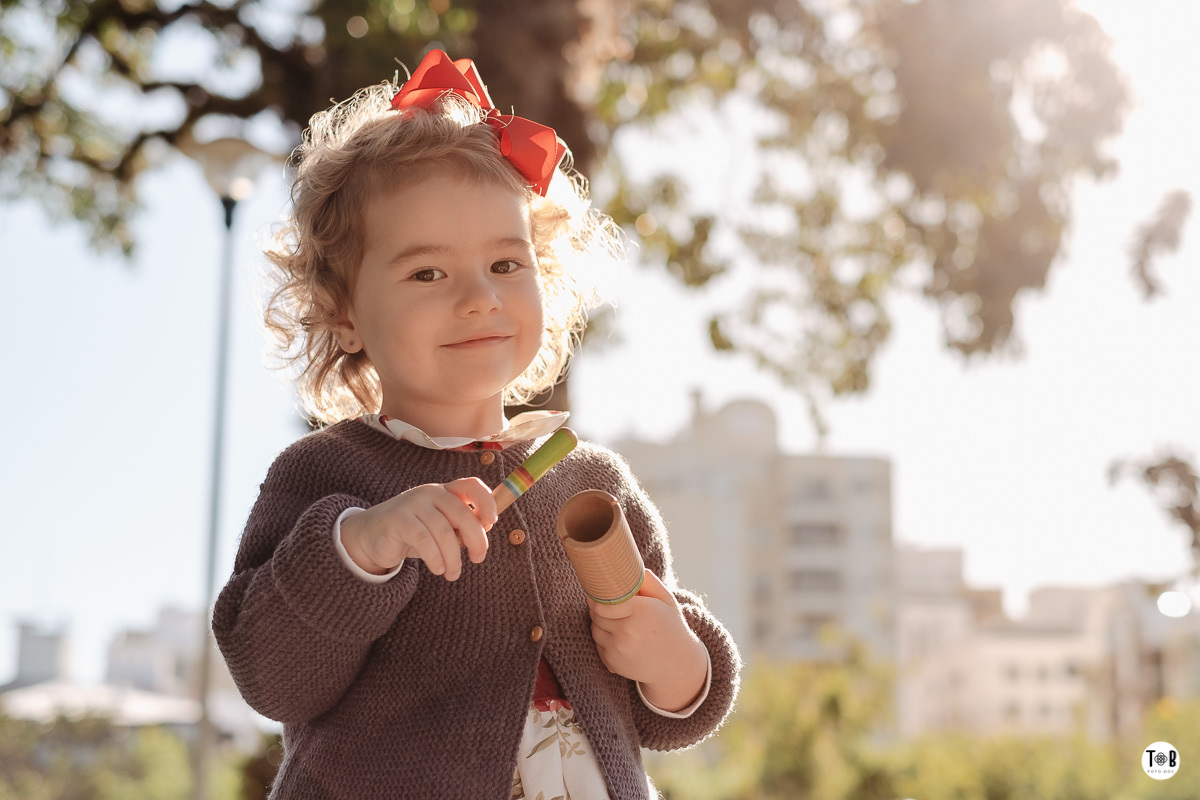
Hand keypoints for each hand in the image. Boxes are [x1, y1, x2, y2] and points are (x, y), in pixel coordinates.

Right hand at [340, 478, 496, 580]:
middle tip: (478, 559)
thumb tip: (484, 530)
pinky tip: (438, 569)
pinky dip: (435, 557)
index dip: (486, 501)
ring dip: (453, 557)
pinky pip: (423, 539)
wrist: (372, 537)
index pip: (471, 485)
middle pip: (462, 513)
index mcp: (445, 491)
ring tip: (452, 574)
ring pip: (444, 530)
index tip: (492, 522)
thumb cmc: (415, 534)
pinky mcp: (398, 519)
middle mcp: (431, 492)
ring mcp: (413, 503)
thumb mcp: (442, 529)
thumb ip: (461, 527)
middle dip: (476, 539)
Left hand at [587, 569, 708, 712]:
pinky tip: (621, 639)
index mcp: (640, 611)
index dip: (597, 596)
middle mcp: (626, 632)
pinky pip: (598, 646)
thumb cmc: (671, 627)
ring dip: (601, 624)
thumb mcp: (666, 599)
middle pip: (596, 615)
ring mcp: (618, 650)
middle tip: (610, 606)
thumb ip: (648, 581)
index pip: (602, 602)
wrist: (677, 665)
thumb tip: (626, 568)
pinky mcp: (613, 664)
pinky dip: (604, 641)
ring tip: (619, 622)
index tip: (599, 591)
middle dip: (600, 609)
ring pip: (595, 630)